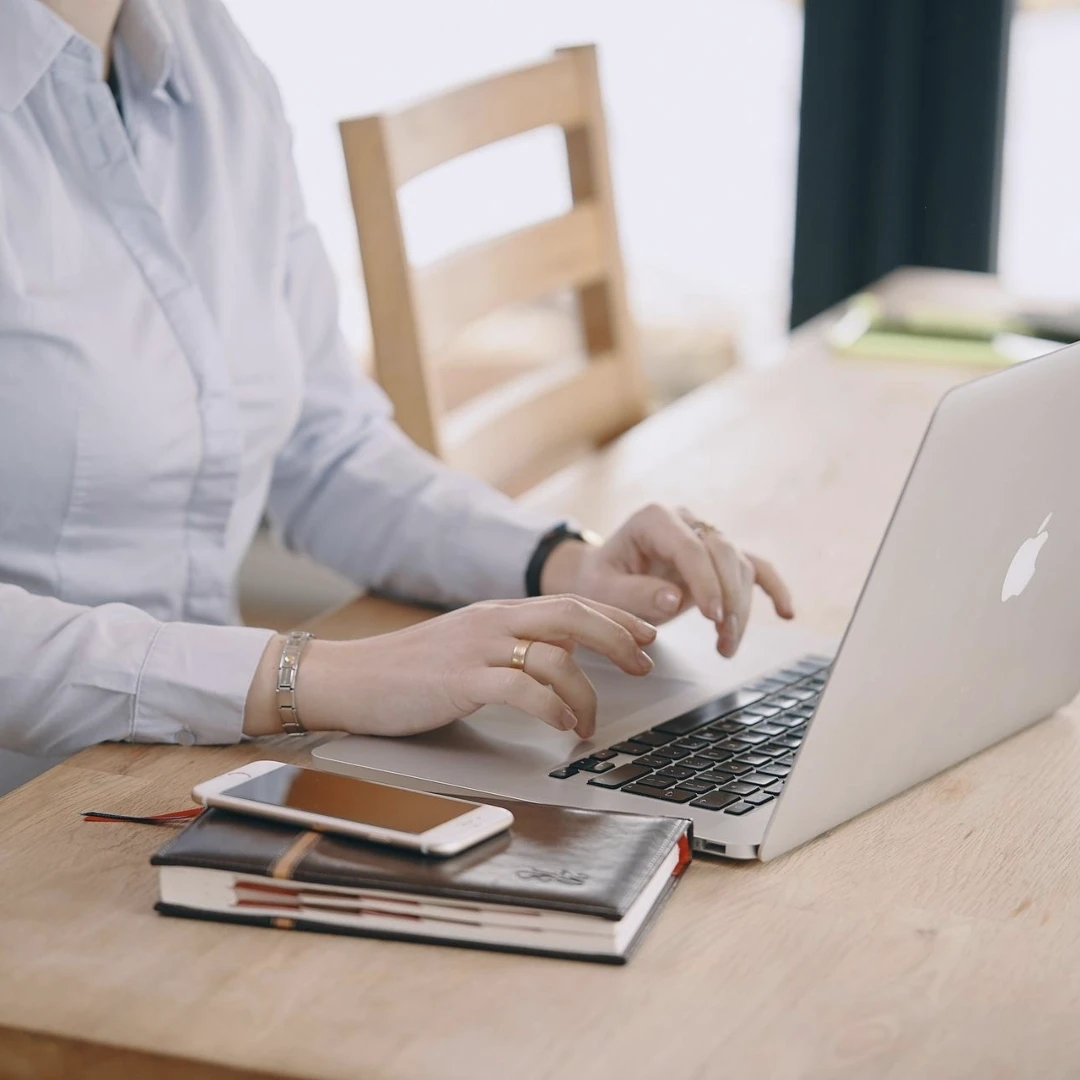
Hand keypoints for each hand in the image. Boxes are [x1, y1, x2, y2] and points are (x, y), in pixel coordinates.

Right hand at [243, 597, 656, 740]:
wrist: (349, 678)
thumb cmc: (408, 670)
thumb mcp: (469, 646)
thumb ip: (513, 645)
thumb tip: (562, 658)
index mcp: (498, 611)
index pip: (570, 602)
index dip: (614, 617)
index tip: (646, 633)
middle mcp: (493, 620)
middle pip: (573, 615)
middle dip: (618, 638)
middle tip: (645, 663)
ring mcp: (477, 648)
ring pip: (554, 656)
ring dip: (585, 693)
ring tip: (590, 722)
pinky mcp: (460, 681)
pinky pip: (522, 689)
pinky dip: (552, 708)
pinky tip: (562, 725)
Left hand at [540, 504, 793, 656]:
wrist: (602, 577)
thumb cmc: (601, 580)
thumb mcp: (603, 590)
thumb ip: (634, 594)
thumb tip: (674, 598)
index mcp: (654, 519)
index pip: (691, 547)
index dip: (706, 581)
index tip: (711, 616)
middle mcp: (685, 521)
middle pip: (723, 553)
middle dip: (729, 598)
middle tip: (724, 637)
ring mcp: (705, 536)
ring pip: (739, 566)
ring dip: (740, 608)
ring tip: (726, 646)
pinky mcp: (718, 557)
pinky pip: (754, 567)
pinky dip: (772, 588)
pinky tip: (787, 612)